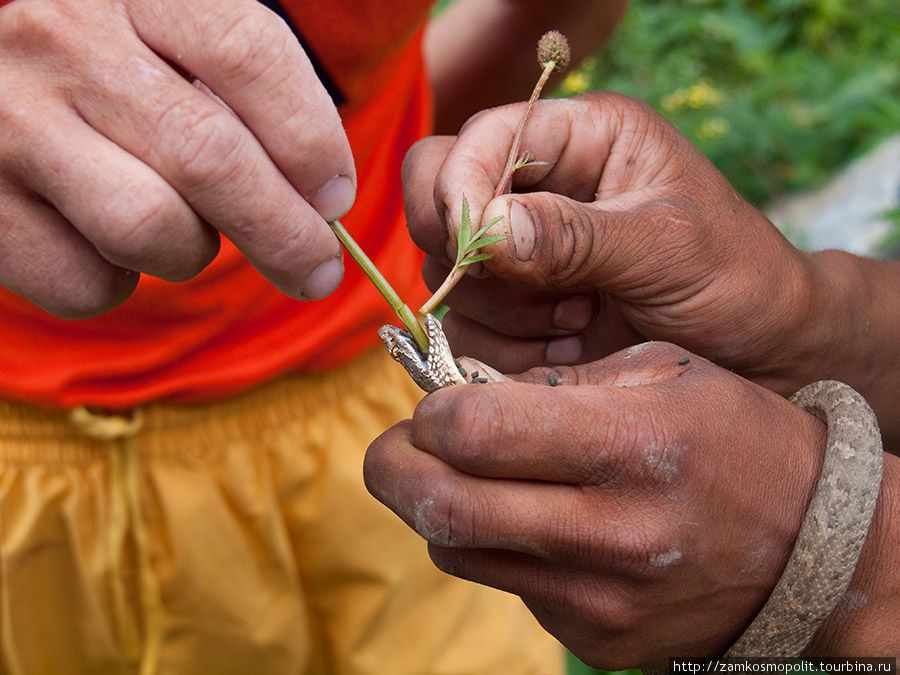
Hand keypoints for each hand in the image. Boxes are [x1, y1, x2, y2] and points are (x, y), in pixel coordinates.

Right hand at [0, 0, 354, 316]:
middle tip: (317, 269)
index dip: (312, 141)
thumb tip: (326, 202)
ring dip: (190, 253)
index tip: (337, 200)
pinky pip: (86, 282)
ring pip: (149, 226)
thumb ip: (252, 98)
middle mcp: (65, 41)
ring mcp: (11, 119)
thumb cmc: (119, 77)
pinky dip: (117, 284)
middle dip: (286, 233)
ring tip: (181, 232)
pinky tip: (107, 245)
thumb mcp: (181, 47)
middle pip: (208, 155)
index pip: (247, 53)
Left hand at [364, 342, 826, 667]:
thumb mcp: (663, 371)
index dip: (430, 412)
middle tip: (396, 447)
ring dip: (439, 508)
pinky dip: (496, 548)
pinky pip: (506, 586)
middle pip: (444, 506)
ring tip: (470, 477)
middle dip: (393, 468)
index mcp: (629, 444)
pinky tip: (536, 523)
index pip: (475, 432)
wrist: (812, 547)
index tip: (433, 403)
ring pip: (459, 552)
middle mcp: (611, 533)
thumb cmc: (735, 438)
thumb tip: (464, 394)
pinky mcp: (595, 640)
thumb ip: (558, 378)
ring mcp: (600, 599)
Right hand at [403, 92, 815, 393]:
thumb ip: (575, 235)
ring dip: (502, 314)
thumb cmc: (736, 280)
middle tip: (533, 289)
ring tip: (579, 323)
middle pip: (440, 202)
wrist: (762, 357)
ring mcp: (522, 253)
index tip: (476, 249)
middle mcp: (541, 189)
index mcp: (583, 140)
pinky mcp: (518, 312)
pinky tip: (569, 350)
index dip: (460, 186)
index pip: (481, 139)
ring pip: (446, 274)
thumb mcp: (667, 247)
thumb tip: (485, 230)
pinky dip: (506, 352)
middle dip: (472, 257)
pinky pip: (467, 329)